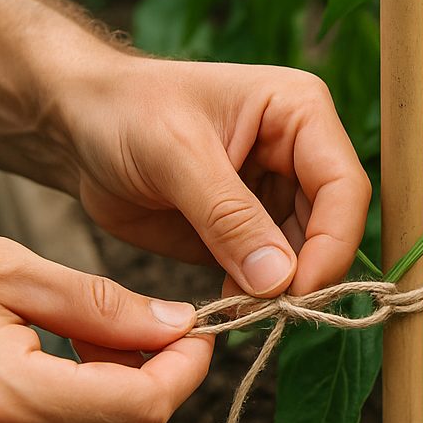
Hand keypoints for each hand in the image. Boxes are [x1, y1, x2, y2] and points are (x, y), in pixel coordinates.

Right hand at [0, 235, 211, 422]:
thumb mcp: (1, 269)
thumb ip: (100, 304)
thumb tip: (178, 326)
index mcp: (1, 402)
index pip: (141, 411)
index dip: (185, 371)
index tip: (192, 331)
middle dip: (161, 396)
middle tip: (150, 338)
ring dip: (123, 419)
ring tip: (98, 354)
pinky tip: (61, 384)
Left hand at [61, 53, 370, 297]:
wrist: (78, 125)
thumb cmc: (125, 112)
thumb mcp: (175, 154)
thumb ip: (229, 216)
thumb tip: (280, 279)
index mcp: (300, 113)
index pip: (344, 186)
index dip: (334, 241)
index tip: (299, 288)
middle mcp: (300, 155)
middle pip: (334, 226)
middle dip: (308, 272)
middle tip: (269, 310)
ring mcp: (277, 195)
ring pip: (307, 256)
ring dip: (280, 291)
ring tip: (240, 309)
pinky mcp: (250, 232)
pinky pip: (271, 274)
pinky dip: (256, 297)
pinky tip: (228, 306)